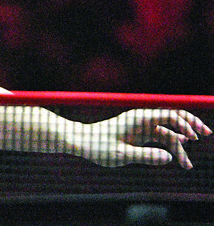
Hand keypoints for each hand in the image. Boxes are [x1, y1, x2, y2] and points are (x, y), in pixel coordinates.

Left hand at [78, 109, 210, 168]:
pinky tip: (177, 157)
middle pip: (172, 119)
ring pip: (167, 132)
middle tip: (207, 135)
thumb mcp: (121, 155)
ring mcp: (140, 126)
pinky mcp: (138, 134)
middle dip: (191, 126)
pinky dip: (170, 145)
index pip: (169, 115)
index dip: (186, 123)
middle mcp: (142, 119)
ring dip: (179, 145)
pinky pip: (159, 136)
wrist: (81, 142)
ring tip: (187, 166)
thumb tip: (170, 158)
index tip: (195, 137)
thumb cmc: (98, 146)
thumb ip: (146, 156)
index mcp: (139, 118)